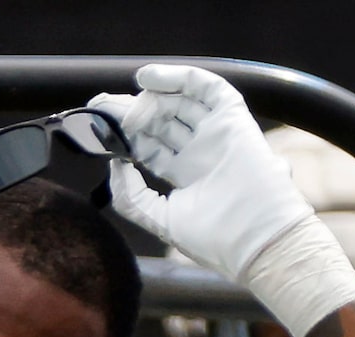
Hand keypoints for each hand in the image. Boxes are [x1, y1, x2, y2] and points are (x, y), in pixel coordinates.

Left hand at [88, 65, 354, 336]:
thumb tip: (113, 164)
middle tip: (102, 107)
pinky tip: (148, 80)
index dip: (123, 134)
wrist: (257, 240)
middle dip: (130, 112)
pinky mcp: (234, 120)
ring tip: (125, 101)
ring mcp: (218, 135)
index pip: (150, 145)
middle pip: (161, 121)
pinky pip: (206, 87)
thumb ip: (131, 196)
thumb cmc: (216, 240)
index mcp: (186, 177)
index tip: (98, 126)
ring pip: (180, 101)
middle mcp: (201, 153)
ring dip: (150, 95)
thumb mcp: (160, 220)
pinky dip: (178, 77)